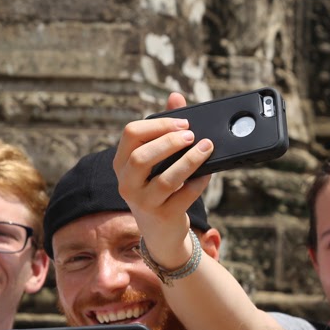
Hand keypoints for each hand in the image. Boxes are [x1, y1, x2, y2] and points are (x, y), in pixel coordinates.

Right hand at [113, 92, 211, 267]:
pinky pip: (184, 196)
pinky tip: (209, 173)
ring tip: (207, 148)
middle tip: (193, 135)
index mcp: (121, 163)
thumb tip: (176, 96)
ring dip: (189, 161)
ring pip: (165, 179)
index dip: (158, 125)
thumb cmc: (160, 188)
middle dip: (170, 142)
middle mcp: (126, 183)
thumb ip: (165, 128)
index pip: (131, 134)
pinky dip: (198, 182)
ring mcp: (143, 202)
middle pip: (142, 156)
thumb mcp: (157, 161)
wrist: (161, 233)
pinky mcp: (163, 216)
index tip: (183, 123)